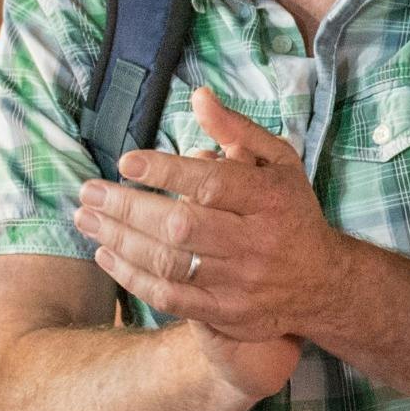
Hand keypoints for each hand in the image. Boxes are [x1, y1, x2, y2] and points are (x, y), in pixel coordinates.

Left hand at [75, 89, 340, 349]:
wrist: (323, 283)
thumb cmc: (291, 212)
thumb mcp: (279, 162)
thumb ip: (237, 130)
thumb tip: (198, 96)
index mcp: (269, 199)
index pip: (211, 184)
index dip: (165, 172)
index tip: (126, 162)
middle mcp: (255, 242)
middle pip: (181, 226)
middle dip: (127, 208)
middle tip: (89, 192)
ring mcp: (240, 282)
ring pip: (169, 264)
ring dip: (119, 241)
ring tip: (86, 219)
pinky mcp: (226, 313)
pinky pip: (170, 298)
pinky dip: (131, 277)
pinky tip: (106, 255)